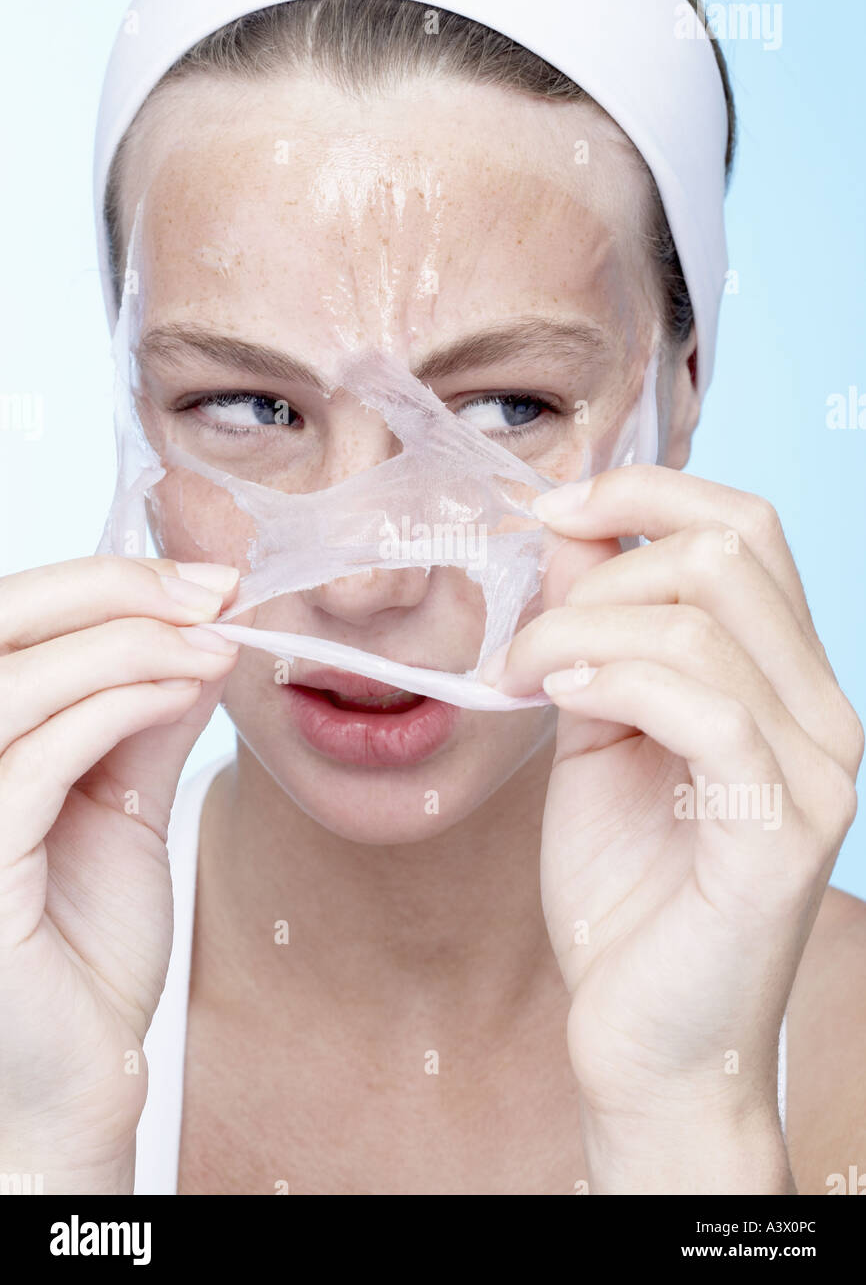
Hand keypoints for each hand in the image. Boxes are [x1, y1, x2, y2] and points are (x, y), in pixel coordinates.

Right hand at [0, 556, 239, 1191]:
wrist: (80, 1077)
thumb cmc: (87, 951)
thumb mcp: (124, 810)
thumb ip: (143, 722)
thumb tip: (195, 629)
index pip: (10, 621)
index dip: (102, 579)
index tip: (205, 578)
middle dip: (112, 589)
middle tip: (212, 589)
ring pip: (12, 683)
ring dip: (124, 644)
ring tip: (210, 644)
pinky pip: (34, 757)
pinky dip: (113, 707)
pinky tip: (180, 694)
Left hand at [484, 466, 862, 1191]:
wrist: (643, 1036)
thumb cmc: (623, 892)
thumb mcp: (593, 730)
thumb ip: (592, 632)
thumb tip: (569, 530)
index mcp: (781, 678)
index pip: (745, 527)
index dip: (646, 491)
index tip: (549, 509)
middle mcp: (820, 711)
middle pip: (732, 548)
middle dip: (605, 564)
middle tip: (528, 634)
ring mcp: (814, 768)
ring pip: (703, 621)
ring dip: (579, 631)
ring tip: (523, 680)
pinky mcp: (783, 828)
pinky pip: (706, 705)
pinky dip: (612, 679)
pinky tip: (559, 702)